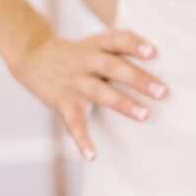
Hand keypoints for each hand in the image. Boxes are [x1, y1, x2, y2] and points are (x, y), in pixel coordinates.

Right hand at [10, 26, 166, 160]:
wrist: (34, 55)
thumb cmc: (77, 52)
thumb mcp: (95, 42)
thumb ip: (119, 48)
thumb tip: (156, 55)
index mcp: (96, 44)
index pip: (117, 40)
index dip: (134, 45)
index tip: (153, 52)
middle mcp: (86, 61)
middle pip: (113, 67)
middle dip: (137, 79)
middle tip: (161, 91)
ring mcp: (74, 82)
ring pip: (99, 93)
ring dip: (123, 104)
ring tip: (144, 115)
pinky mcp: (62, 102)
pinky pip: (73, 123)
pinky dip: (82, 140)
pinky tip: (92, 156)